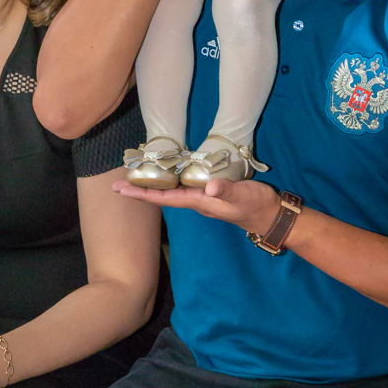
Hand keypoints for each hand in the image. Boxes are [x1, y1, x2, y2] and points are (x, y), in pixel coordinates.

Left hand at [112, 176, 281, 235]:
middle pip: (162, 195)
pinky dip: (169, 179)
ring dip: (152, 184)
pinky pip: (182, 185)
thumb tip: (208, 186)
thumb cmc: (255, 205)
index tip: (120, 190)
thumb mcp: (242, 195)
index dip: (142, 193)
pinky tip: (165, 173)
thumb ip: (226, 190)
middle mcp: (195, 200)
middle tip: (116, 182)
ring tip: (134, 176)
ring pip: (170, 190)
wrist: (270, 215)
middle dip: (140, 189)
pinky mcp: (209, 191)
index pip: (164, 198)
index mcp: (198, 202)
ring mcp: (202, 197)